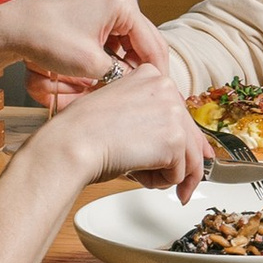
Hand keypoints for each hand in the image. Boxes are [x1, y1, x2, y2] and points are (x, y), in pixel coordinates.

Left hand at [0, 0, 168, 104]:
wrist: (11, 28)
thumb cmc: (45, 36)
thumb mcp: (90, 64)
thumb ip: (122, 77)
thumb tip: (138, 88)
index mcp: (124, 5)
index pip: (154, 46)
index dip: (157, 76)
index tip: (158, 99)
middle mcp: (119, 3)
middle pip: (142, 47)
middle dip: (135, 74)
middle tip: (137, 99)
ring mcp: (106, 10)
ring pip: (126, 49)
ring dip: (120, 70)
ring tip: (113, 90)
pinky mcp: (93, 19)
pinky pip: (111, 46)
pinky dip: (107, 64)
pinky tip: (99, 80)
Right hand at [54, 62, 209, 203]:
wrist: (72, 143)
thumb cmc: (82, 132)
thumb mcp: (119, 111)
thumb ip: (148, 118)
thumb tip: (179, 142)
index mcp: (150, 75)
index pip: (178, 113)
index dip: (181, 140)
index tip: (183, 158)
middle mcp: (166, 87)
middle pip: (190, 136)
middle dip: (182, 165)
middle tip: (179, 188)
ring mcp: (173, 112)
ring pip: (188, 157)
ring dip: (166, 175)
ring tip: (144, 178)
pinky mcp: (174, 139)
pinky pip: (179, 173)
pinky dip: (159, 182)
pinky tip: (137, 173)